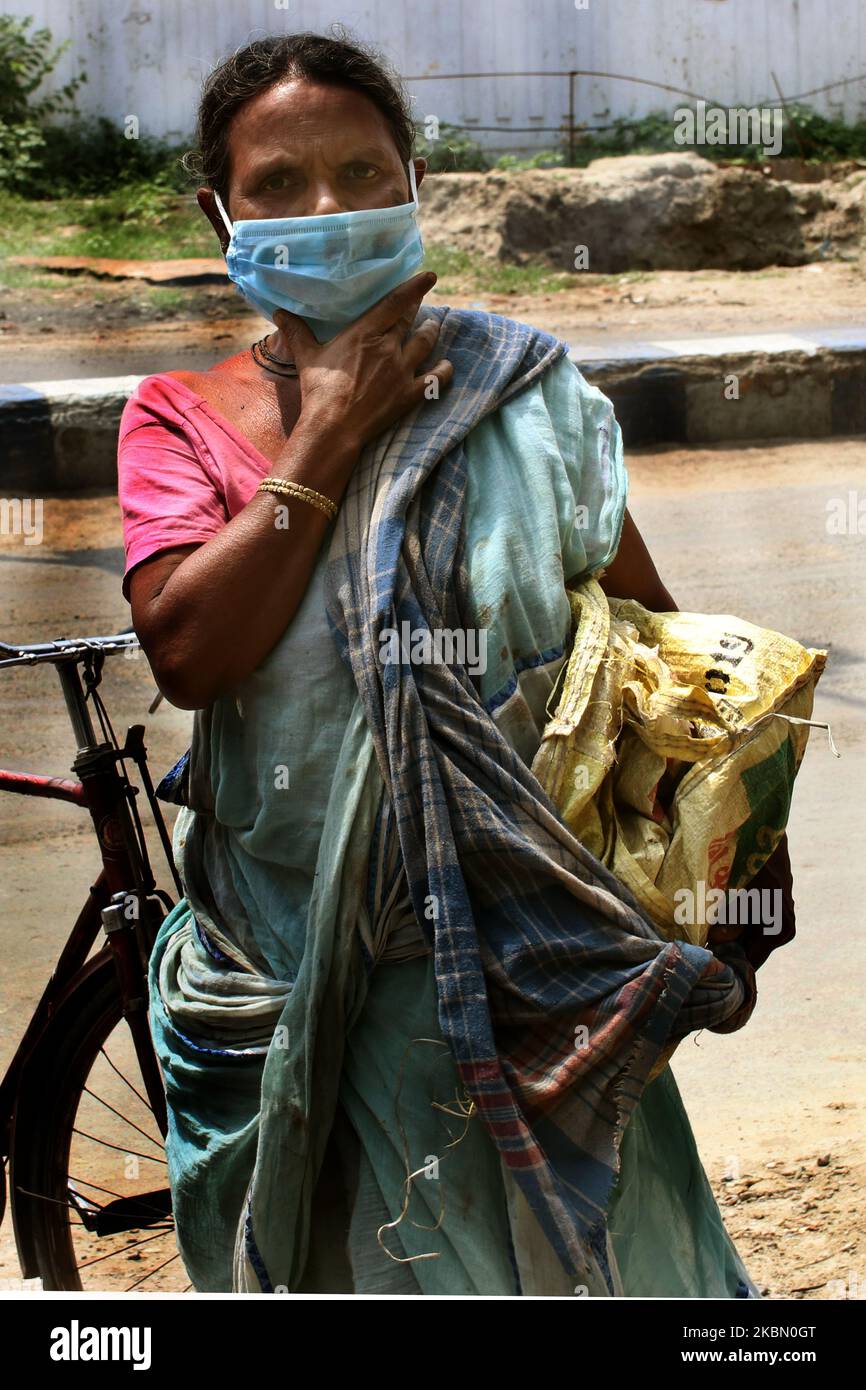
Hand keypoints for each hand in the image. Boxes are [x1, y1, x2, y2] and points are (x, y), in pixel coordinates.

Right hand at [272, 271, 452, 448]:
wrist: (334, 427)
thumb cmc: (319, 390)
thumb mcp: (306, 357)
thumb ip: (296, 332)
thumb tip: (279, 313)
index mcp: (365, 333)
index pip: (395, 302)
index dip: (414, 287)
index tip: (429, 276)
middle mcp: (389, 347)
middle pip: (410, 320)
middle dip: (418, 308)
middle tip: (422, 302)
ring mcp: (403, 371)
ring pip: (426, 344)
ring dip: (431, 333)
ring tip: (433, 327)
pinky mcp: (410, 394)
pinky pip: (436, 379)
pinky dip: (444, 371)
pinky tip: (447, 366)